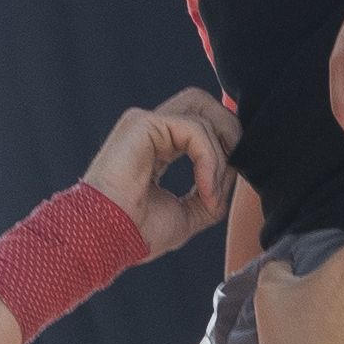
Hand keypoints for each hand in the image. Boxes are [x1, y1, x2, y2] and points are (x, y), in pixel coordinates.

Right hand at [86, 90, 242, 260]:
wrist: (108, 239)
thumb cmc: (137, 233)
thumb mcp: (188, 214)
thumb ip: (211, 191)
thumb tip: (234, 173)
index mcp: (157, 147)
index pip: (200, 125)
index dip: (223, 146)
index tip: (225, 187)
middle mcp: (150, 130)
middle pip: (201, 103)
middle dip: (227, 130)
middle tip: (235, 166)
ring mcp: (144, 124)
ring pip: (202, 113)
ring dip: (219, 155)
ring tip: (211, 194)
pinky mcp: (143, 124)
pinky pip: (193, 129)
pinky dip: (208, 160)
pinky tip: (204, 189)